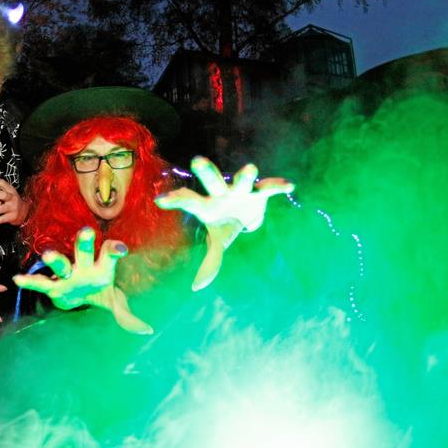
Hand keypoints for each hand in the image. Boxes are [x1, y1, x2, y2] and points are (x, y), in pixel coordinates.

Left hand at [0, 177, 29, 226]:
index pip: (3, 183)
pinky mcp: (12, 217)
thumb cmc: (11, 200)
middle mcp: (13, 198)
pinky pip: (2, 219)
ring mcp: (13, 208)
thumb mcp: (8, 192)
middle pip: (3, 195)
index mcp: (10, 190)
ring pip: (1, 208)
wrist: (23, 212)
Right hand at [13, 227, 152, 334]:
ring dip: (55, 259)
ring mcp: (67, 274)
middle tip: (86, 232)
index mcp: (103, 267)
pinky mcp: (53, 286)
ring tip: (48, 255)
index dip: (115, 249)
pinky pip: (40, 282)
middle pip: (84, 250)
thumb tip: (147, 331)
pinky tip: (17, 280)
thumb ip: (127, 315)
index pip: (109, 252)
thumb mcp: (115, 303)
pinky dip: (29, 281)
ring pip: (61, 263)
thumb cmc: (100, 293)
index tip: (121, 249)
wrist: (79, 298)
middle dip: (84, 242)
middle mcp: (84, 265)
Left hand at [156, 156, 293, 290]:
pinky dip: (277, 186)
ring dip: (245, 176)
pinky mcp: (260, 190)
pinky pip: (269, 187)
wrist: (247, 210)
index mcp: (206, 204)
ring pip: (242, 180)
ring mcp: (241, 190)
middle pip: (212, 180)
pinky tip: (288, 186)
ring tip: (251, 169)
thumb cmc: (225, 223)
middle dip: (206, 171)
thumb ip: (210, 261)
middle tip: (197, 160)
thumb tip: (196, 287)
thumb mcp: (218, 241)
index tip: (159, 200)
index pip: (187, 200)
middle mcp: (221, 193)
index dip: (174, 200)